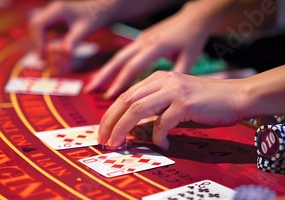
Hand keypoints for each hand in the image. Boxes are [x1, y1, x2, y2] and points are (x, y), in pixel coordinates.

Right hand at [29, 1, 110, 57]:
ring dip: (39, 44)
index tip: (42, 55)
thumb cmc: (94, 19)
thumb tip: (65, 52)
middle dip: (36, 43)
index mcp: (57, 10)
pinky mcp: (53, 22)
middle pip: (34, 27)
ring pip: (37, 30)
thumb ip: (74, 40)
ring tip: (45, 59)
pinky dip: (44, 43)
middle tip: (42, 60)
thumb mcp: (84, 30)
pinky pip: (43, 32)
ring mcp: (51, 16)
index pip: (37, 24)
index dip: (37, 40)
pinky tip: (50, 54)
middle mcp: (51, 11)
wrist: (99, 11)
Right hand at [85, 2, 210, 98]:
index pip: (134, 66)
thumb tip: (168, 97)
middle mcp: (145, 41)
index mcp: (156, 46)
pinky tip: (108, 76)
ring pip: (119, 56)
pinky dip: (114, 66)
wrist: (194, 17)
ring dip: (105, 71)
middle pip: (119, 60)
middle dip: (103, 75)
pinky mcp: (142, 40)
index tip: (109, 95)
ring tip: (93, 85)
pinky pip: (125, 54)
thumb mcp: (190, 58)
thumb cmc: (193, 37)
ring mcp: (141, 39)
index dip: (120, 82)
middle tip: (90, 90)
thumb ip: (176, 77)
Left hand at [98, 71, 245, 149]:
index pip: (126, 96)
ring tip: (117, 144)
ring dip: (123, 129)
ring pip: (137, 110)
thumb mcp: (178, 100)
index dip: (110, 115)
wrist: (239, 97)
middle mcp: (164, 81)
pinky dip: (157, 137)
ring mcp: (174, 91)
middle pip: (126, 101)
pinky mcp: (185, 103)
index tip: (104, 132)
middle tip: (104, 141)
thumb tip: (134, 127)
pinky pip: (162, 123)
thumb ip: (157, 108)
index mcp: (159, 78)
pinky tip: (162, 145)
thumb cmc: (209, 103)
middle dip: (110, 123)